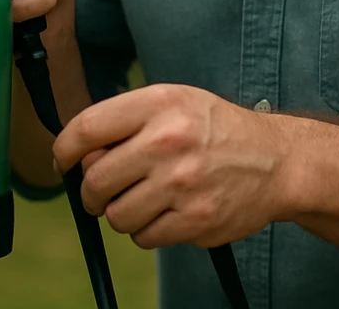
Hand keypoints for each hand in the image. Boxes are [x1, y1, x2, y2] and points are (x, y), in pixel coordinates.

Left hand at [53, 84, 287, 249]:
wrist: (275, 160)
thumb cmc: (214, 129)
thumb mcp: (173, 101)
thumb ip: (125, 120)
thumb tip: (76, 152)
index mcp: (158, 104)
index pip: (87, 129)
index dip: (64, 150)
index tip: (62, 162)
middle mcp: (168, 141)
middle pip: (95, 180)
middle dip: (91, 193)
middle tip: (102, 192)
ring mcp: (182, 183)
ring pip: (116, 215)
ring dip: (121, 213)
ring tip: (143, 200)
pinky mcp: (196, 219)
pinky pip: (144, 237)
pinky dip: (147, 231)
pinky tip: (166, 212)